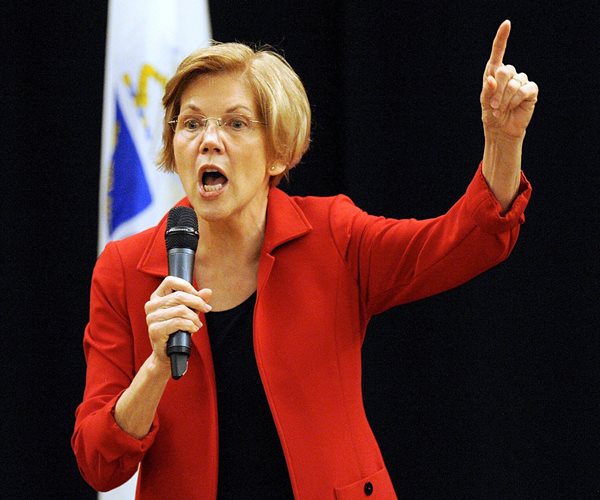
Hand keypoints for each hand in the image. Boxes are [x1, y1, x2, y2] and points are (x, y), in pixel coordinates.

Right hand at [144, 276, 211, 366]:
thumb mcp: (189, 312)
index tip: (198, 296)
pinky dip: (190, 325)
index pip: (170, 281)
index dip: (187, 286)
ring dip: (195, 317)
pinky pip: (178, 322)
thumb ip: (197, 300)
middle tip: (206, 309)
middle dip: (197, 302)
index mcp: (156, 297)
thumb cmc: (178, 330)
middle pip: (179, 296)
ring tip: (198, 324)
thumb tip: (208, 291)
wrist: (168, 353)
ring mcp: (151, 318)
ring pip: (181, 310)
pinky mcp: (155, 330)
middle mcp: (151, 305)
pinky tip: (193, 329)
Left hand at [480, 20, 537, 139]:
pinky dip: (516, 100)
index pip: (499, 52)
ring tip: (501, 109)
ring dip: (505, 99)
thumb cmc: (491, 114)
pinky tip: (513, 107)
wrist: (502, 129)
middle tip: (494, 105)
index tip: (507, 23)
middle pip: (505, 71)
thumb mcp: (485, 102)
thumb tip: (492, 78)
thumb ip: (487, 90)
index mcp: (494, 73)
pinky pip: (524, 89)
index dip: (502, 38)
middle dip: (498, 90)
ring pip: (514, 83)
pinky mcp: (531, 90)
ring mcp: (521, 81)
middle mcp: (509, 74)